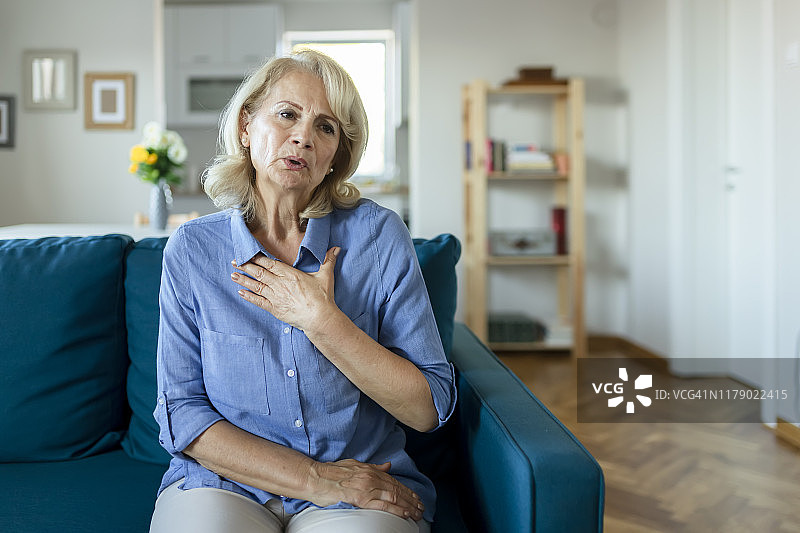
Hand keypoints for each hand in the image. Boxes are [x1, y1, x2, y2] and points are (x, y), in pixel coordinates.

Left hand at [231, 247, 338, 331]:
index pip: (270, 263)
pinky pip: (258, 302)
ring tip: (232, 274)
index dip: (257, 258)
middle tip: (235, 261)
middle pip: (259, 273)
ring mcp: (276, 297)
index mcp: (290, 274)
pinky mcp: (275, 309)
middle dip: (246, 266)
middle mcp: (280, 284)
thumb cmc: (323, 298)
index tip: (248, 253)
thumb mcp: (326, 276)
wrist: (319, 318)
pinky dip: (249, 297)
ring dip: (243, 280)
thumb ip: (328, 260)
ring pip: (256, 286)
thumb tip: (336, 248)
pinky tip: (241, 292)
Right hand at [309, 459, 423, 520]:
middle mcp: (371, 477)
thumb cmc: (330, 472)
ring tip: (417, 513)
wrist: (315, 477)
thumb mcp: (354, 464)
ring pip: (393, 497)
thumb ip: (372, 466)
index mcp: (370, 469)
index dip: (406, 490)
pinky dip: (396, 509)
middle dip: (411, 499)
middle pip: (396, 489)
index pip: (393, 481)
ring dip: (408, 505)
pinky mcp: (360, 498)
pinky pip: (383, 505)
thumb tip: (387, 466)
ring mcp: (366, 487)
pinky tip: (405, 514)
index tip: (415, 497)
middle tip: (422, 507)